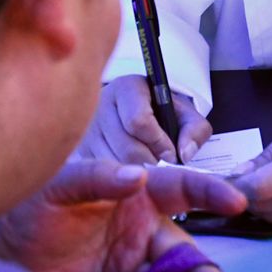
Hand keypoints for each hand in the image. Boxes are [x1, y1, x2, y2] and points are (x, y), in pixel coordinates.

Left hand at [0, 159, 245, 271]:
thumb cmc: (31, 206)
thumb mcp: (60, 184)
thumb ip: (98, 178)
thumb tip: (138, 176)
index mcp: (139, 196)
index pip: (184, 190)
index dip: (212, 194)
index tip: (238, 201)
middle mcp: (144, 233)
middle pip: (188, 255)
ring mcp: (135, 269)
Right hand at [82, 74, 212, 163]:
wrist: (130, 115)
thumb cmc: (159, 115)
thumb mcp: (183, 114)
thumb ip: (195, 130)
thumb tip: (184, 154)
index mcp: (127, 88)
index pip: (139, 121)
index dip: (159, 142)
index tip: (170, 152)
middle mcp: (100, 104)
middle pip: (127, 149)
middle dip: (150, 163)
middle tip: (158, 164)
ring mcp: (85, 128)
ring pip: (112, 166)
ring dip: (134, 175)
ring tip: (143, 167)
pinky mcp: (76, 150)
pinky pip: (98, 176)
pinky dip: (116, 182)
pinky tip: (125, 176)